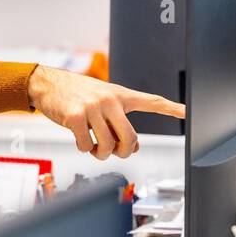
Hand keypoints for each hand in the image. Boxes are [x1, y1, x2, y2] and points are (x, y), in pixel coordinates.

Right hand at [27, 65, 184, 159]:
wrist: (48, 84)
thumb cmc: (77, 94)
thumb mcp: (102, 101)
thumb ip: (119, 121)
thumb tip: (133, 148)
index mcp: (120, 95)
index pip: (151, 101)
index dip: (171, 108)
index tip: (188, 112)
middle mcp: (109, 100)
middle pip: (130, 138)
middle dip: (124, 152)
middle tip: (114, 151)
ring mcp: (92, 108)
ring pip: (107, 146)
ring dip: (100, 153)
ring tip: (93, 145)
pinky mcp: (75, 117)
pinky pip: (86, 146)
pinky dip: (83, 148)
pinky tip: (78, 138)